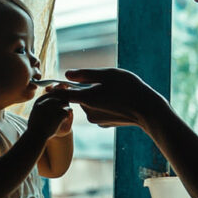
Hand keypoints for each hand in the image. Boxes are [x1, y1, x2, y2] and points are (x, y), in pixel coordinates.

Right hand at [27, 93, 71, 139]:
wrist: (36, 136)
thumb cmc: (35, 127)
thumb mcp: (35, 113)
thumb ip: (41, 105)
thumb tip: (47, 99)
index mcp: (39, 101)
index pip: (51, 94)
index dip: (56, 97)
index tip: (58, 102)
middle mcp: (46, 102)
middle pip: (59, 96)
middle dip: (62, 101)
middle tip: (64, 107)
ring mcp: (53, 108)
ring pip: (65, 102)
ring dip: (66, 107)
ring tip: (64, 113)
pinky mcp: (59, 114)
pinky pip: (68, 110)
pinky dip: (68, 114)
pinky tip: (65, 118)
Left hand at [44, 68, 170, 131]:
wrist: (148, 110)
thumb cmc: (129, 88)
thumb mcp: (108, 74)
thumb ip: (85, 74)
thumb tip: (66, 74)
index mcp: (86, 98)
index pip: (63, 94)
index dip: (56, 88)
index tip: (50, 85)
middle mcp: (88, 112)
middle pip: (80, 97)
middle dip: (87, 88)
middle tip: (105, 82)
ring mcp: (96, 120)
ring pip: (90, 104)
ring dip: (96, 97)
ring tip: (115, 91)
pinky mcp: (105, 124)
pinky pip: (98, 111)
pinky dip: (104, 105)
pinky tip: (118, 101)